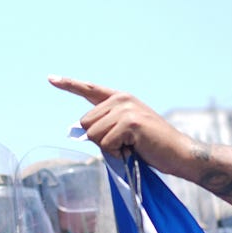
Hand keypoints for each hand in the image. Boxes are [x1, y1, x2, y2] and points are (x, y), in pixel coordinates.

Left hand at [48, 76, 188, 173]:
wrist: (180, 154)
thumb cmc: (152, 147)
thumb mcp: (124, 133)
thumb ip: (103, 127)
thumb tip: (78, 132)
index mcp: (120, 99)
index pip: (89, 89)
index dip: (68, 84)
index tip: (51, 78)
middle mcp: (121, 99)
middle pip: (86, 123)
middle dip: (100, 140)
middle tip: (125, 145)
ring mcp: (126, 108)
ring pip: (94, 134)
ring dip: (109, 148)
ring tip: (131, 147)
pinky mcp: (130, 122)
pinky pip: (106, 143)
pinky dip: (117, 153)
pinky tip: (135, 149)